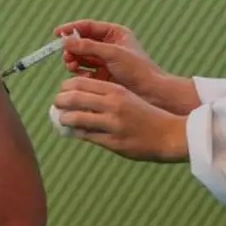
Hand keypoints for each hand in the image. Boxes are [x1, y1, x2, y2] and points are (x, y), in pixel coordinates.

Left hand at [52, 77, 188, 162]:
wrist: (169, 134)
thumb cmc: (145, 114)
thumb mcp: (127, 97)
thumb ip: (105, 96)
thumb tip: (79, 96)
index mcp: (116, 90)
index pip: (81, 83)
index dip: (66, 87)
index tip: (62, 91)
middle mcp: (113, 105)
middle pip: (74, 98)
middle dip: (60, 101)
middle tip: (56, 104)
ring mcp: (112, 124)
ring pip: (76, 118)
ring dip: (64, 119)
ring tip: (62, 119)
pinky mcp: (113, 142)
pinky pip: (87, 136)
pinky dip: (77, 133)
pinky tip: (75, 131)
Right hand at [55, 19, 148, 80]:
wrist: (151, 93)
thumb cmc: (138, 69)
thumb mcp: (113, 53)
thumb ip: (89, 46)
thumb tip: (66, 40)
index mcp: (115, 34)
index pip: (88, 27)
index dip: (71, 29)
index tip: (56, 34)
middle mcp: (109, 46)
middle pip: (81, 42)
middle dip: (72, 48)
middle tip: (67, 56)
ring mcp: (105, 61)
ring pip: (81, 57)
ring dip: (73, 60)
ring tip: (72, 66)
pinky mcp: (102, 76)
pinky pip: (84, 71)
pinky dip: (80, 73)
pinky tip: (83, 77)